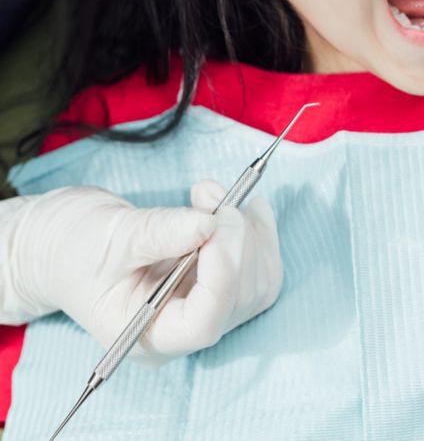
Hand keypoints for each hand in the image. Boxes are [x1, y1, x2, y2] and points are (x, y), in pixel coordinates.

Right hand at [0, 181, 281, 363]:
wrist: (63, 244)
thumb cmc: (73, 249)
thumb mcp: (111, 238)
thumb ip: (160, 233)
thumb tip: (209, 224)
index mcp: (151, 334)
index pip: (206, 321)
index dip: (223, 272)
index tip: (215, 221)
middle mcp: (183, 328)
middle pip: (239, 298)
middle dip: (235, 240)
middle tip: (208, 195)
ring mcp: (202, 305)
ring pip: (257, 281)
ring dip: (247, 230)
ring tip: (208, 192)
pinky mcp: (213, 280)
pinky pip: (257, 266)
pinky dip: (257, 231)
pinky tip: (243, 205)